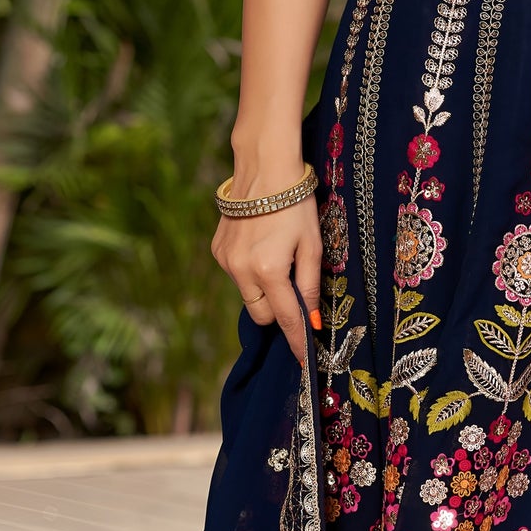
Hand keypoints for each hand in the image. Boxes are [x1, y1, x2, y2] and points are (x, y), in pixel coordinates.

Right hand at [211, 186, 321, 363]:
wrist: (264, 168)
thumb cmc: (296, 204)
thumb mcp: (313, 245)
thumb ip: (310, 285)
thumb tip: (313, 321)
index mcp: (268, 270)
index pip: (285, 319)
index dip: (297, 341)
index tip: (304, 361)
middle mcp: (241, 270)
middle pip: (261, 315)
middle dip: (278, 312)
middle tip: (295, 292)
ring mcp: (225, 261)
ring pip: (247, 296)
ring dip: (264, 289)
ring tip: (278, 258)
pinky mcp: (217, 250)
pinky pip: (236, 276)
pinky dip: (250, 272)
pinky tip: (261, 247)